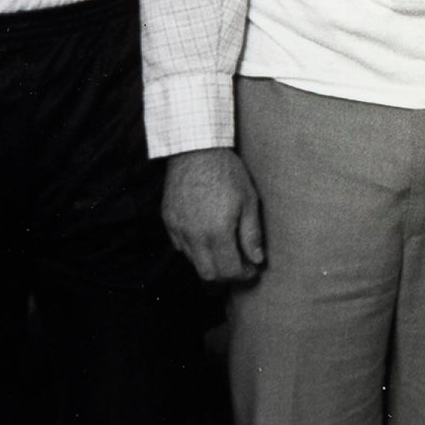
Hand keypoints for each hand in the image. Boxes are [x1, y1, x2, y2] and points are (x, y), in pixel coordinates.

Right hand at [163, 147, 265, 280]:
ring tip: (224, 248)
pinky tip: (206, 235)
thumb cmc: (227, 172)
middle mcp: (194, 236)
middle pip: (208, 274)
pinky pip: (180, 246)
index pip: (229, 270)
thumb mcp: (248, 200)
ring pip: (193, 262)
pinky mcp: (168, 220)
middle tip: (239, 264)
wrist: (196, 149)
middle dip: (226, 275)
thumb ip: (251, 233)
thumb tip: (257, 259)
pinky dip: (194, 248)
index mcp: (217, 232)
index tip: (252, 268)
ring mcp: (178, 229)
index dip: (244, 274)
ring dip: (210, 262)